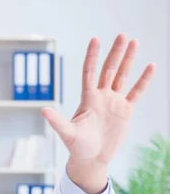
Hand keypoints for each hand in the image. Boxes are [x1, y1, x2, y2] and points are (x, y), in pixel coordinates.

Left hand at [42, 34, 155, 193]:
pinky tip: (150, 66)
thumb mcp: (67, 133)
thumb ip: (57, 121)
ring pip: (122, 76)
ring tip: (135, 42)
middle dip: (115, 53)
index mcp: (87, 99)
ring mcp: (113, 102)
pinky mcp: (125, 111)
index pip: (89, 72)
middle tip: (122, 35)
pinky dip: (143, 80)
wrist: (91, 158)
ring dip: (128, 60)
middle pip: (108, 69)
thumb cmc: (77, 146)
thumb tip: (43, 110)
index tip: (96, 39)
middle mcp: (100, 96)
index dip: (92, 56)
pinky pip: (135, 92)